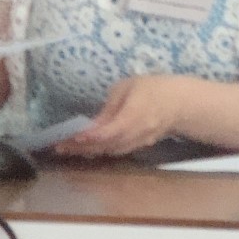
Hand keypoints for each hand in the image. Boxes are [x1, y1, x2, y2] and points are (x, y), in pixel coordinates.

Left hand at [52, 75, 184, 157]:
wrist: (178, 103)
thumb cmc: (151, 88)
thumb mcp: (128, 87)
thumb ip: (110, 106)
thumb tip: (94, 124)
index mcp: (134, 115)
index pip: (110, 130)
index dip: (92, 136)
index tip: (74, 137)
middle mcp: (135, 134)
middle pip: (106, 145)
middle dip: (82, 147)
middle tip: (60, 147)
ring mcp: (137, 143)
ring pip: (110, 151)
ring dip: (88, 151)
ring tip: (67, 148)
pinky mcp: (138, 147)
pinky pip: (116, 151)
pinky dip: (100, 151)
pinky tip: (86, 149)